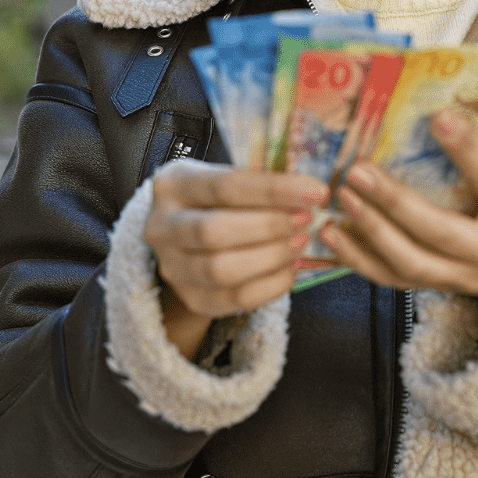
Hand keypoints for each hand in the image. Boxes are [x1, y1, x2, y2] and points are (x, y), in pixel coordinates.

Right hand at [144, 159, 327, 356]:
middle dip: (269, 227)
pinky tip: (291, 268)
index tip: (315, 192)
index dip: (274, 190)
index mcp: (172, 186)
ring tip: (300, 242)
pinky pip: (235, 300)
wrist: (184, 236)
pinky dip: (271, 285)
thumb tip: (308, 191)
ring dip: (271, 257)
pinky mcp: (191, 298)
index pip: (225, 186)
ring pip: (222, 270)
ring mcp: (172, 267)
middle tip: (305, 220)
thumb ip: (257, 183)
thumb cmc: (213, 200)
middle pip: (216, 231)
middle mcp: (162, 227)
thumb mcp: (223, 177)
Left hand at [321, 111, 477, 326]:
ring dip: (371, 229)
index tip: (437, 117)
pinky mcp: (439, 290)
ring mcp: (465, 279)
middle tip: (358, 171)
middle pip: (440, 231)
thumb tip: (432, 113)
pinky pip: (392, 280)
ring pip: (412, 263)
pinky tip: (333, 233)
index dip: (468, 150)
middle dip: (395, 201)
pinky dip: (358, 257)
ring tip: (342, 198)